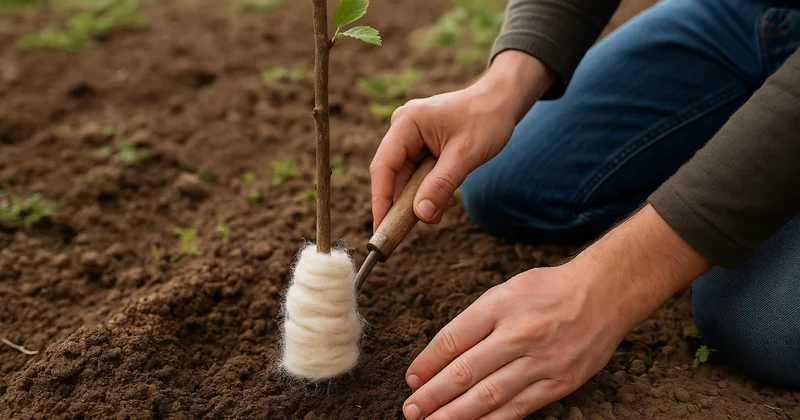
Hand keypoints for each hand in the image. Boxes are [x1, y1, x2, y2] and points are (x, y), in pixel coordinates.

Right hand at [369, 51, 554, 228]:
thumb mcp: (465, 155)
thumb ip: (441, 185)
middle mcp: (402, 128)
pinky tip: (446, 198)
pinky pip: (417, 175)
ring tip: (441, 209)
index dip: (380, 200)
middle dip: (403, 203)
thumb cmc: (486, 120)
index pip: (383, 167)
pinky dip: (429, 190)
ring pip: (405, 178)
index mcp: (407, 123)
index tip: (380, 228)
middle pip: (392, 175)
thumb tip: (421, 216)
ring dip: (420, 198)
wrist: (501, 102)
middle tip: (409, 230)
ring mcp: (410, 137)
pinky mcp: (420, 145)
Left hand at [401, 265, 625, 419]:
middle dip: (433, 395)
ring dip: (455, 414)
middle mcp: (518, 333)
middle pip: (465, 371)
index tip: (411, 379)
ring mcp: (540, 361)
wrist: (604, 294)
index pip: (452, 339)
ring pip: (488, 395)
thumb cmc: (549, 290)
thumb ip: (475, 321)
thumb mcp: (506, 291)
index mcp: (500, 305)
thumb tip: (442, 356)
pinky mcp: (559, 382)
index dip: (426, 364)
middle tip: (411, 410)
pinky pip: (518, 408)